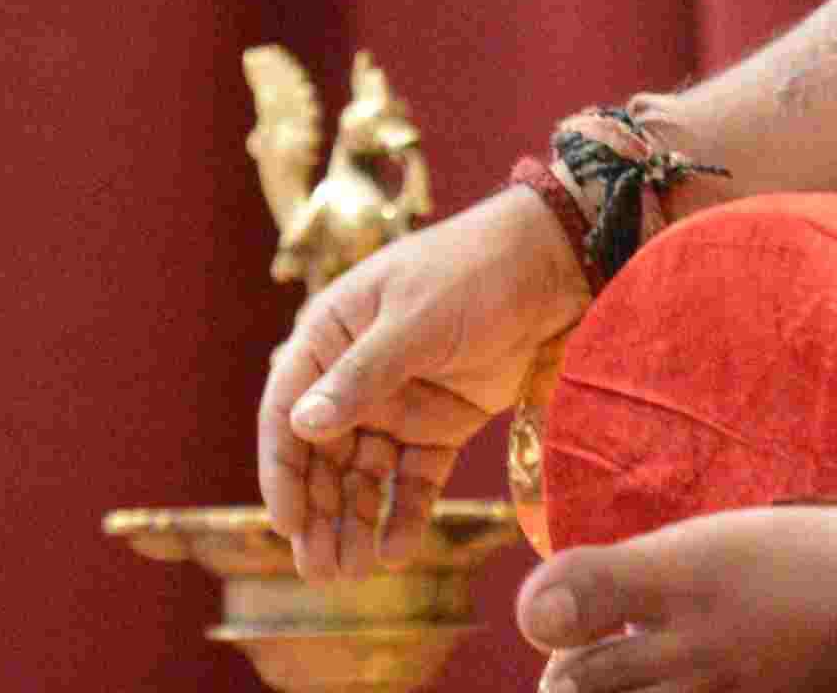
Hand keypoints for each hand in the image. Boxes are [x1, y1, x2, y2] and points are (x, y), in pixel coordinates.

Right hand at [254, 192, 589, 576]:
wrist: (554, 264)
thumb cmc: (474, 272)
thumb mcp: (415, 320)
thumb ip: (361, 375)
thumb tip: (301, 425)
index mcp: (331, 337)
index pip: (286, 411)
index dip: (283, 471)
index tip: (287, 523)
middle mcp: (356, 376)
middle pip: (323, 456)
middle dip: (319, 513)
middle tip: (318, 569)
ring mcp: (399, 403)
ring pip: (364, 476)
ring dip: (355, 523)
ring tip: (352, 572)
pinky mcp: (441, 425)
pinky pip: (413, 479)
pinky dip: (404, 514)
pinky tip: (397, 551)